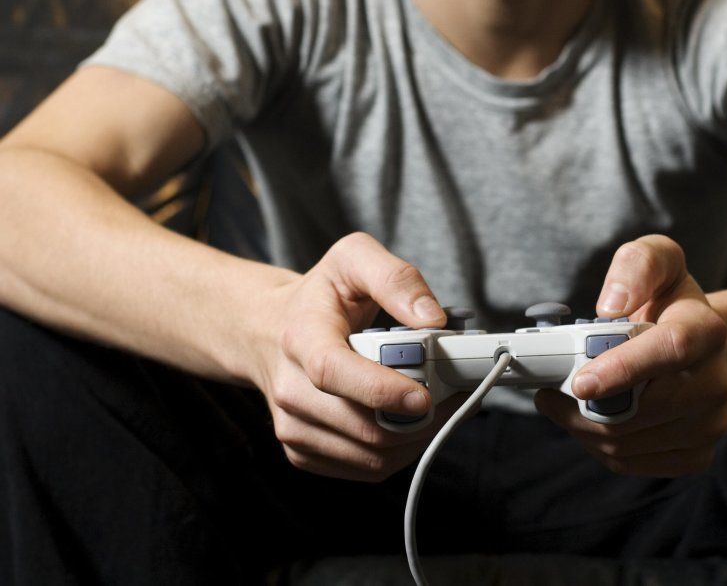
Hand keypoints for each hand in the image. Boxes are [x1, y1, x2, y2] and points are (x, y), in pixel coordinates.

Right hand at [250, 232, 466, 481]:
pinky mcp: (302, 452)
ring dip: (417, 438)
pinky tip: (413, 423)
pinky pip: (365, 468)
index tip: (424, 396)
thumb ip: (396, 278)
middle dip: (420, 418)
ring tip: (441, 407)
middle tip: (457, 395)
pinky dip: (401, 452)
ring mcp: (292, 426)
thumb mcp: (353, 260)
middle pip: (361, 425)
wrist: (267, 330)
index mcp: (300, 338)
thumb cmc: (319, 296)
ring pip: (370, 455)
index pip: (334, 373)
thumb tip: (432, 319)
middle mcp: (290, 389)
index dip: (381, 391)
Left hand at [535, 235, 726, 476]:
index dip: (623, 369)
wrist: (700, 349)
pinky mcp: (696, 453)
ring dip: (583, 428)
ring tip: (566, 404)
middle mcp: (717, 382)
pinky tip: (592, 422)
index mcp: (707, 330)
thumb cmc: (669, 303)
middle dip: (583, 407)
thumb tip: (611, 306)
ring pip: (628, 443)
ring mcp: (710, 424)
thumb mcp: (658, 261)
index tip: (581, 382)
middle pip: (641, 410)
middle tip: (550, 392)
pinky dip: (599, 446)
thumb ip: (637, 266)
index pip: (670, 351)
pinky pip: (631, 463)